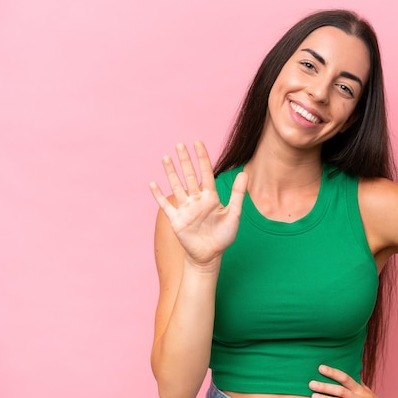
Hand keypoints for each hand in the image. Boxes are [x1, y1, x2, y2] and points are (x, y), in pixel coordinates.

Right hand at [149, 141, 247, 265]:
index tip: (198, 143)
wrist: (210, 255)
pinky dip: (159, 195)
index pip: (206, 173)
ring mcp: (185, 209)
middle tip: (179, 144)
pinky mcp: (176, 220)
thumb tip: (245, 173)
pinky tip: (153, 184)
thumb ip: (238, 194)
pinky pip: (165, 206)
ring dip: (171, 173)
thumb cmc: (224, 235)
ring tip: (166, 158)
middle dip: (185, 161)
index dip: (202, 158)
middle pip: (189, 176)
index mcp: (211, 197)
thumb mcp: (233, 214)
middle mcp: (197, 200)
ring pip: (176, 186)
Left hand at [309, 365, 381, 397]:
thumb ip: (356, 381)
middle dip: (325, 387)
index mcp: (359, 389)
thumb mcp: (365, 391)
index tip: (321, 368)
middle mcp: (356, 397)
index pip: (345, 378)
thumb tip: (348, 367)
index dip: (333, 373)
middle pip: (339, 391)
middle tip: (311, 383)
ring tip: (313, 396)